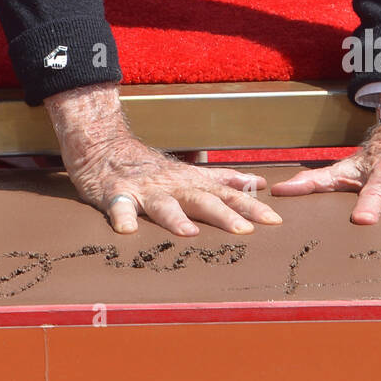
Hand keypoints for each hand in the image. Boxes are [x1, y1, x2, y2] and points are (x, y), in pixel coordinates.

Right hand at [44, 84, 282, 235]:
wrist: (105, 146)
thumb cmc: (151, 168)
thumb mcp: (190, 172)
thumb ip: (223, 180)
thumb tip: (259, 184)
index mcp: (191, 183)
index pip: (227, 194)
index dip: (251, 206)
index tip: (276, 220)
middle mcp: (172, 186)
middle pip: (202, 200)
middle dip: (225, 215)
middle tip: (246, 231)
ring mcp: (144, 190)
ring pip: (164, 205)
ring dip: (177, 219)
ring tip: (190, 234)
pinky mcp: (115, 194)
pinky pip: (118, 207)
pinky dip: (122, 218)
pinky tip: (126, 232)